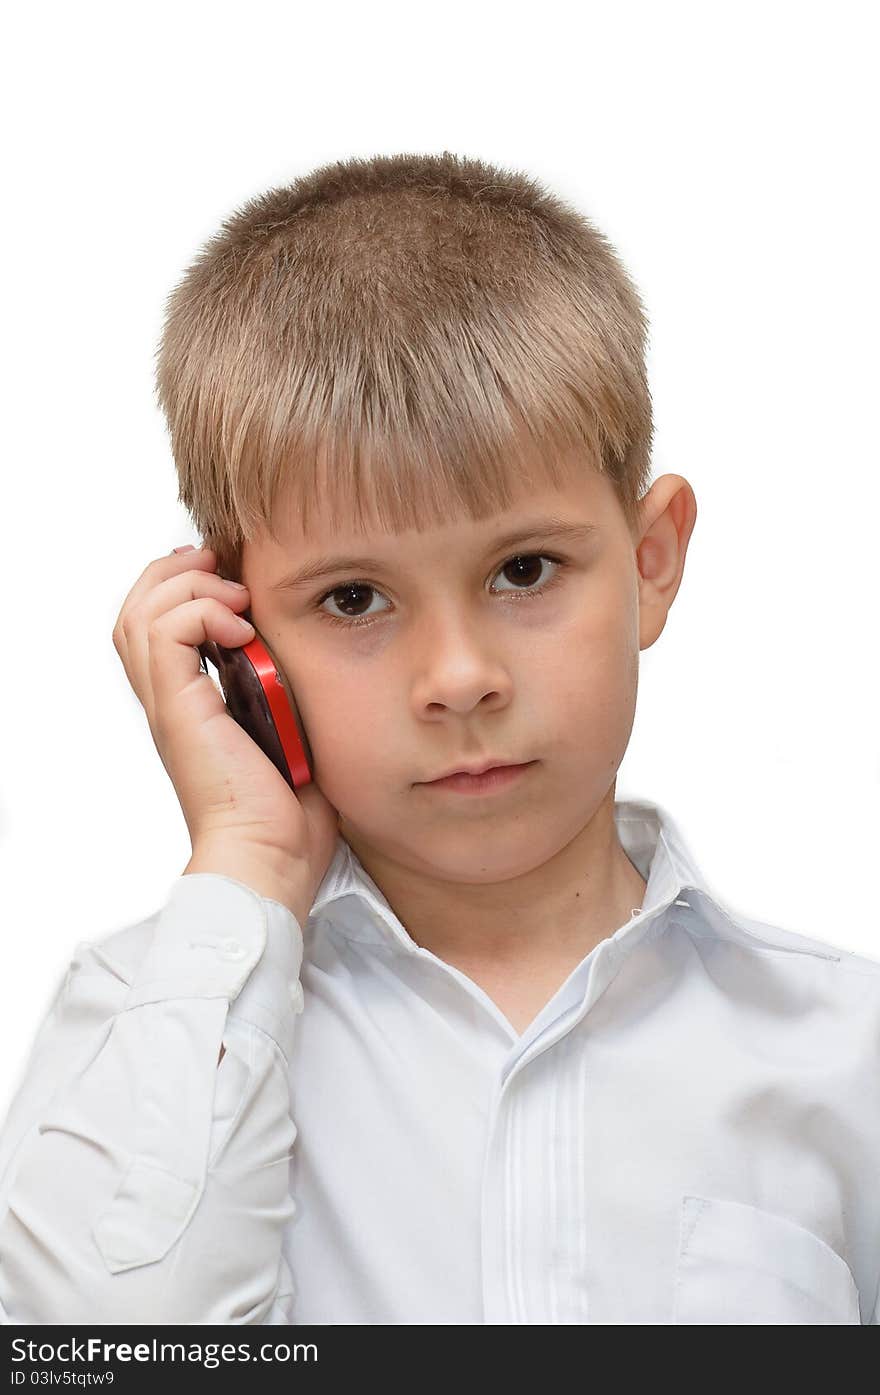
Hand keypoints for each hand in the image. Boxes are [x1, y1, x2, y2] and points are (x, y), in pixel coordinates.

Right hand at [112, 546, 338, 916]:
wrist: (270, 860)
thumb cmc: (290, 818)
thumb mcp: (295, 739)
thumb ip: (290, 698)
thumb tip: (310, 662)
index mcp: (193, 708)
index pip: (159, 628)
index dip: (185, 589)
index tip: (233, 577)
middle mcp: (173, 703)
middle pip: (136, 610)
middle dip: (177, 573)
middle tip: (224, 568)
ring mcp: (171, 706)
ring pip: (141, 612)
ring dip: (187, 585)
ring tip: (235, 594)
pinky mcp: (179, 710)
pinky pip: (165, 632)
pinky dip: (199, 610)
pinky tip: (240, 626)